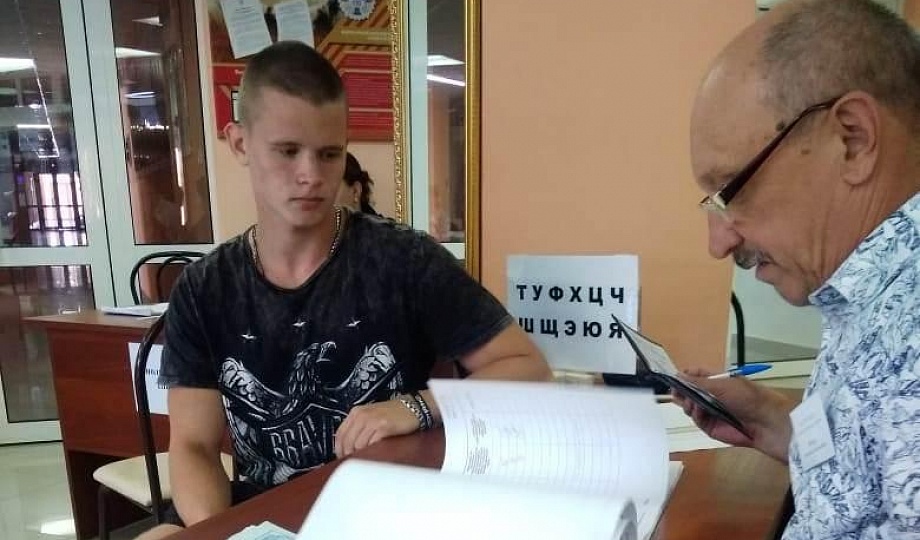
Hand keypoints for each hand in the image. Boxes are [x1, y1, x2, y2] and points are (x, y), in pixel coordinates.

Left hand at [333, 398, 419, 457]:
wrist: (413, 407)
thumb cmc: (394, 414)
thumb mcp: (371, 417)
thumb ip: (358, 428)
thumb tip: (347, 447)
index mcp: (356, 412)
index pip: (340, 434)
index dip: (339, 449)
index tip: (342, 457)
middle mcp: (362, 415)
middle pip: (347, 441)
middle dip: (349, 455)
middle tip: (354, 462)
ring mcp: (373, 420)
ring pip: (358, 444)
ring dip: (361, 454)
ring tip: (366, 458)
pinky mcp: (384, 426)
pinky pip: (371, 444)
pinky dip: (372, 451)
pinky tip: (376, 452)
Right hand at [673, 368, 794, 461]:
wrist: (767, 423)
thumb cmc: (748, 398)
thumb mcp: (722, 385)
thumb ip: (697, 382)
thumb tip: (677, 375)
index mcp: (718, 381)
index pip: (696, 375)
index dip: (685, 376)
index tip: (674, 377)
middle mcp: (713, 396)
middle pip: (690, 392)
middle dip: (682, 392)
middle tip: (675, 392)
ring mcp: (712, 413)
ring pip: (691, 407)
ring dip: (688, 404)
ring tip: (691, 404)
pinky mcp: (713, 429)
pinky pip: (698, 421)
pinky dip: (696, 416)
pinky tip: (698, 413)